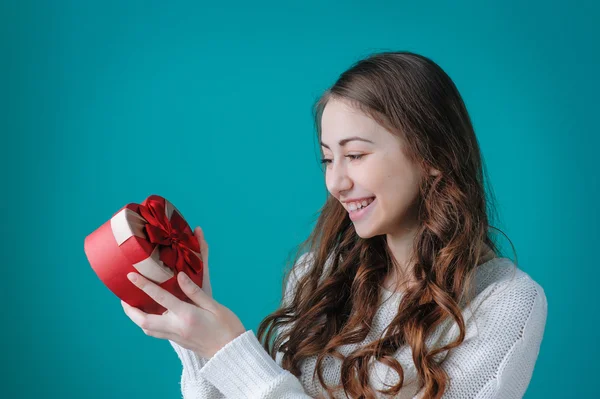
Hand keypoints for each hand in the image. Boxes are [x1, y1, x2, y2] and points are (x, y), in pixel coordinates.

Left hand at [121, 226, 245, 357]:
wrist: (231, 351)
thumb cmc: (226, 327)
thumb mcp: (214, 305)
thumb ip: (195, 291)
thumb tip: (180, 277)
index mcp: (186, 315)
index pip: (159, 298)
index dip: (143, 286)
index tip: (131, 276)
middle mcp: (176, 327)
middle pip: (143, 321)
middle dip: (129, 310)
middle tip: (124, 297)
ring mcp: (175, 336)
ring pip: (147, 329)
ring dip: (137, 318)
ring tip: (133, 305)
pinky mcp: (178, 341)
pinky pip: (156, 332)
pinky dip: (148, 323)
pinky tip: (152, 314)